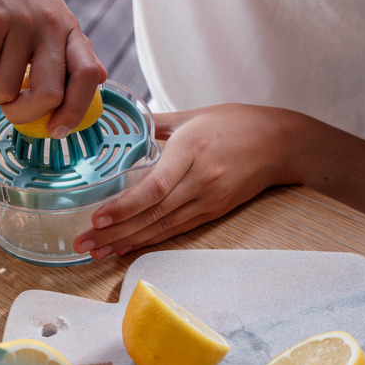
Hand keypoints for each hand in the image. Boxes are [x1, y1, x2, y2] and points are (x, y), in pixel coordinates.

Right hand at [0, 0, 106, 137]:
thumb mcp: (49, 12)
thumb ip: (70, 48)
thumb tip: (100, 78)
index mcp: (69, 27)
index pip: (89, 76)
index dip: (76, 112)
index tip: (55, 131)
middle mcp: (50, 25)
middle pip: (49, 95)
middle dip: (23, 115)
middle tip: (5, 110)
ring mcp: (20, 22)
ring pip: (5, 90)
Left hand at [73, 104, 308, 259]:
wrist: (282, 144)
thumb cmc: (237, 123)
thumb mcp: (195, 114)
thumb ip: (156, 122)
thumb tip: (122, 124)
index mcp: (192, 150)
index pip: (155, 186)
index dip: (126, 205)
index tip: (97, 216)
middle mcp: (200, 180)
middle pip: (152, 213)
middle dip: (114, 232)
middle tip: (82, 243)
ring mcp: (209, 200)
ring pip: (162, 227)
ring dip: (126, 242)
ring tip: (95, 251)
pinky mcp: (214, 211)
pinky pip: (176, 230)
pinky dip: (148, 240)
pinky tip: (125, 247)